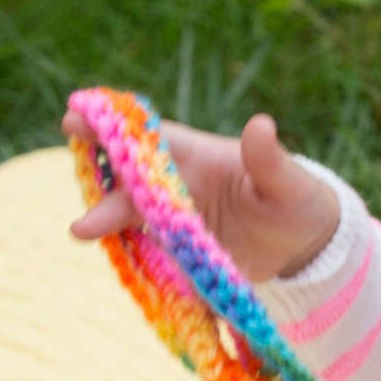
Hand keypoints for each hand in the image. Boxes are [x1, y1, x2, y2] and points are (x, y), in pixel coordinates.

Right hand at [62, 110, 340, 283]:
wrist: (304, 243)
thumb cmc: (295, 199)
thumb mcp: (287, 182)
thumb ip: (268, 159)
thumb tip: (262, 125)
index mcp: (195, 156)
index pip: (147, 136)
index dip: (111, 125)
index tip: (76, 116)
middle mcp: (177, 184)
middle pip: (131, 182)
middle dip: (105, 188)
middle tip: (83, 197)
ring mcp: (177, 218)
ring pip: (134, 217)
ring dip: (111, 223)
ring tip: (83, 232)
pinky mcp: (184, 251)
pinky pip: (155, 253)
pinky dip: (139, 258)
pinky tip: (123, 264)